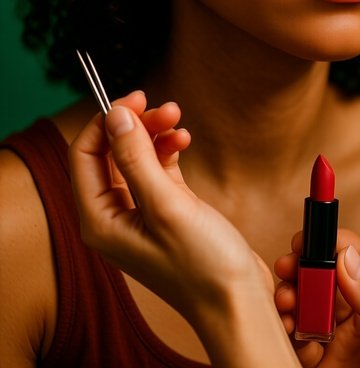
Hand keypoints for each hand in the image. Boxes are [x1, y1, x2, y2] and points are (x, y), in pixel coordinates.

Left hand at [69, 93, 298, 366]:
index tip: (135, 98)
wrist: (237, 298)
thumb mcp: (166, 205)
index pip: (84, 156)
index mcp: (100, 221)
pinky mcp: (167, 211)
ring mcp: (141, 214)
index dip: (106, 122)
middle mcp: (114, 217)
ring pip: (136, 158)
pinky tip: (184, 142)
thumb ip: (136, 158)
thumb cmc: (201, 265)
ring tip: (179, 119)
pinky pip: (158, 169)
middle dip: (135, 125)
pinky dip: (169, 150)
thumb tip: (115, 116)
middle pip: (111, 153)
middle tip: (164, 105)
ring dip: (154, 134)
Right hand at [274, 229, 359, 367]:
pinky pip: (302, 350)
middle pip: (322, 282)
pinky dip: (291, 340)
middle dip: (301, 272)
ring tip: (286, 303)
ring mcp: (344, 345)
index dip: (329, 244)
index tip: (306, 241)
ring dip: (291, 303)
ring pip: (306, 313)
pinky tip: (297, 338)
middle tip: (287, 271)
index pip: (354, 258)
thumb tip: (349, 259)